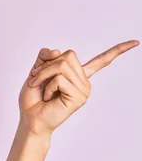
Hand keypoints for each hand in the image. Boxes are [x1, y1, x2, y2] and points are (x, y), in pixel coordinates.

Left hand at [18, 40, 138, 136]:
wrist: (30, 118)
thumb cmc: (33, 97)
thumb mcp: (36, 70)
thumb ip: (46, 56)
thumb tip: (58, 50)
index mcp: (77, 75)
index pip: (101, 61)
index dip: (118, 50)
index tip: (135, 42)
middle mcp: (84, 81)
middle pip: (67, 55)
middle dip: (46, 65)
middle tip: (36, 79)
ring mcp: (84, 90)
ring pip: (62, 65)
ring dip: (43, 75)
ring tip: (41, 88)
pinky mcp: (79, 97)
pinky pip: (59, 79)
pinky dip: (48, 86)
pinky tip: (49, 97)